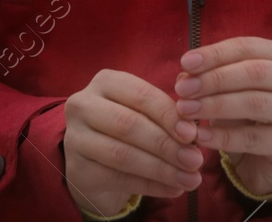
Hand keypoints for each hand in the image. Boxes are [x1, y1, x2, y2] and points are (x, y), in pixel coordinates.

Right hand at [62, 68, 205, 216]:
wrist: (96, 160)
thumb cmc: (129, 127)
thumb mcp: (146, 113)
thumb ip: (168, 115)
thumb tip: (194, 133)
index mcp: (106, 82)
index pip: (141, 95)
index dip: (169, 115)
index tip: (194, 134)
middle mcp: (83, 105)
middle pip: (129, 125)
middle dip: (167, 145)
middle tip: (196, 160)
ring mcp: (75, 138)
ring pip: (123, 155)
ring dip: (162, 169)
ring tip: (190, 179)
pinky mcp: (76, 169)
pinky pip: (118, 179)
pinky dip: (151, 186)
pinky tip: (173, 189)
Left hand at [173, 36, 271, 197]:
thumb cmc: (252, 114)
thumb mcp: (233, 90)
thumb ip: (212, 78)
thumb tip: (184, 74)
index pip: (249, 47)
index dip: (216, 53)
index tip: (185, 62)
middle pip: (255, 72)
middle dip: (215, 79)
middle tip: (182, 89)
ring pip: (255, 103)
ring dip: (216, 105)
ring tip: (187, 110)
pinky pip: (253, 138)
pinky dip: (223, 137)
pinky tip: (201, 137)